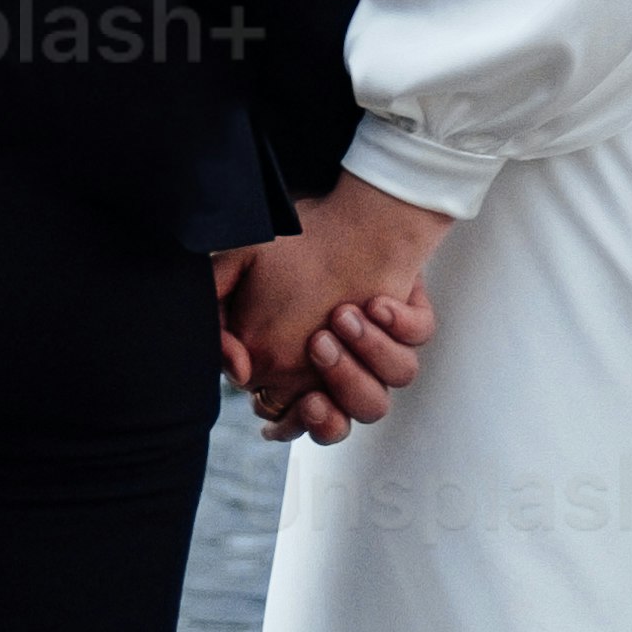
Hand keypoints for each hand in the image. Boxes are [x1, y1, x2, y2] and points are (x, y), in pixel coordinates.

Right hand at [220, 182, 448, 437]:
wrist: (341, 207)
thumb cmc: (290, 244)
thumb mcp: (238, 267)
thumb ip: (216, 318)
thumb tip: (238, 372)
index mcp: (298, 373)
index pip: (293, 424)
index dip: (294, 420)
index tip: (302, 397)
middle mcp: (340, 375)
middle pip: (340, 424)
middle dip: (334, 397)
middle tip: (321, 346)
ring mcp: (376, 355)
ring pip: (379, 398)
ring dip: (364, 361)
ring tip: (345, 314)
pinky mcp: (409, 327)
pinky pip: (414, 344)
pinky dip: (400, 328)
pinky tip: (378, 302)